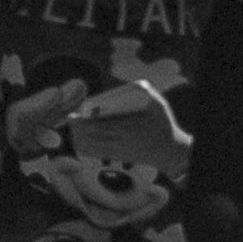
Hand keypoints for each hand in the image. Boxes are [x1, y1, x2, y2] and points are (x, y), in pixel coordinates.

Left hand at [67, 83, 193, 176]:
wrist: (170, 152)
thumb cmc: (164, 125)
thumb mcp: (160, 105)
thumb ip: (148, 92)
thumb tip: (133, 84)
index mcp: (129, 126)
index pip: (100, 124)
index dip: (83, 121)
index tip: (74, 115)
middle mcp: (122, 139)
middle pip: (92, 135)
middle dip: (78, 128)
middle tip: (72, 119)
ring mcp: (120, 150)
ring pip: (93, 146)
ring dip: (80, 138)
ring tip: (75, 129)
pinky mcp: (119, 157)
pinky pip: (98, 154)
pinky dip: (86, 148)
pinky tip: (80, 142)